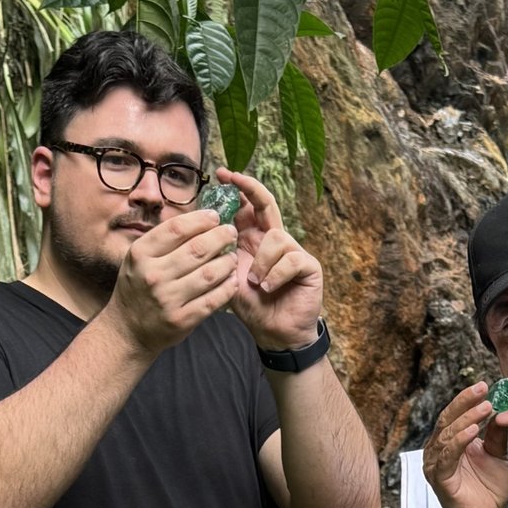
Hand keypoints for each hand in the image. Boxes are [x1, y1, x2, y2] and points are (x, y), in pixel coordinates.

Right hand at [106, 209, 238, 356]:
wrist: (127, 330)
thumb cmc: (137, 288)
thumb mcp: (139, 259)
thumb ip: (163, 242)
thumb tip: (199, 220)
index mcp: (140, 254)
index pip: (176, 228)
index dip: (200, 219)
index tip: (214, 217)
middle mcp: (153, 275)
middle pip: (197, 249)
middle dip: (220, 237)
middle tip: (231, 233)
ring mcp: (168, 299)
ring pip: (209, 273)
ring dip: (227, 262)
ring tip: (231, 257)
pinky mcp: (182, 320)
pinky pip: (213, 299)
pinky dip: (227, 287)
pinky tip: (231, 280)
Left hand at [216, 167, 322, 348]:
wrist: (273, 333)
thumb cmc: (252, 306)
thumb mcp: (228, 278)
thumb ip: (219, 256)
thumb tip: (198, 230)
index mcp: (254, 240)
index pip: (247, 207)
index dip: (237, 189)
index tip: (221, 174)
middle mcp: (275, 241)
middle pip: (267, 204)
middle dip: (251, 188)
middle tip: (234, 178)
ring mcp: (294, 251)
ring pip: (276, 237)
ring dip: (262, 261)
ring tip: (255, 283)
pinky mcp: (309, 266)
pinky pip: (291, 259)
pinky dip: (275, 275)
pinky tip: (268, 289)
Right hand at [424, 382, 507, 507]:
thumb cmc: (488, 489)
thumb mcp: (498, 455)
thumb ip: (496, 434)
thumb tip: (501, 410)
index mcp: (450, 442)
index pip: (455, 414)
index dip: (467, 399)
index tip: (485, 386)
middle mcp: (438, 451)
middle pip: (448, 420)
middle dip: (465, 403)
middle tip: (483, 390)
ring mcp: (437, 465)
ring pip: (447, 436)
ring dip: (466, 420)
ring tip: (484, 408)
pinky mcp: (441, 480)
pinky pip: (447, 458)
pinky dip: (458, 443)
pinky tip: (472, 433)